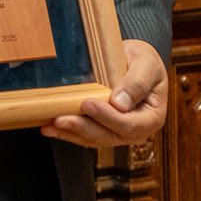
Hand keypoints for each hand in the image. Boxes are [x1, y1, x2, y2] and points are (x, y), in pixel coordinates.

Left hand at [42, 40, 167, 148]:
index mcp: (152, 117)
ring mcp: (118, 133)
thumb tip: (120, 104)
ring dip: (70, 133)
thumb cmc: (143, 61)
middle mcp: (136, 130)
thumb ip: (137, 83)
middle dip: (83, 128)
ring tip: (49, 125)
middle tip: (60, 118)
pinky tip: (49, 127)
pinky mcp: (102, 129)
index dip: (108, 117)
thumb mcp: (146, 64)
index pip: (130, 125)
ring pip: (93, 139)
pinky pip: (84, 136)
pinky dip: (67, 133)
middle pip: (108, 136)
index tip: (88, 104)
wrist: (134, 62)